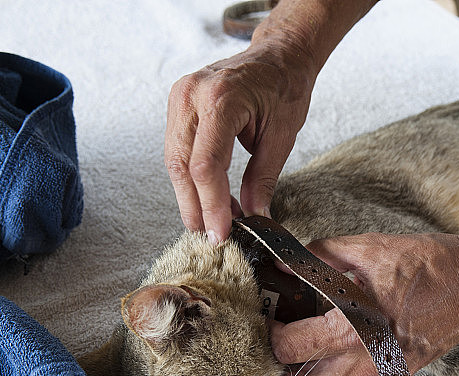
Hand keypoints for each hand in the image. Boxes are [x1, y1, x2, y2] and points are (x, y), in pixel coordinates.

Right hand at [164, 44, 315, 240]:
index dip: (211, 204)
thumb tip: (254, 216)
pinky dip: (190, 177)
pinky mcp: (178, 104)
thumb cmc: (285, 88)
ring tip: (211, 221)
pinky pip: (177, 149)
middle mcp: (192, 95)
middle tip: (210, 236)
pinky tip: (208, 197)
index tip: (221, 232)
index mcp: (222, 99)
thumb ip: (263, 178)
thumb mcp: (282, 136)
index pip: (206, 165)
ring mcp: (180, 96)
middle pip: (181, 166)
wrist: (278, 55)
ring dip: (190, 196)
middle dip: (195, 207)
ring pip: (174, 161)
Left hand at [270, 232, 458, 375]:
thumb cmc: (430, 264)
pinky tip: (330, 351)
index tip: (267, 318)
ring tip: (302, 343)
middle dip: (283, 364)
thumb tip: (283, 263)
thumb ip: (318, 256)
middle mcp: (370, 360)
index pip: (293, 347)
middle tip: (279, 334)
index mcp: (358, 327)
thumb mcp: (369, 248)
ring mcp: (385, 374)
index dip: (270, 334)